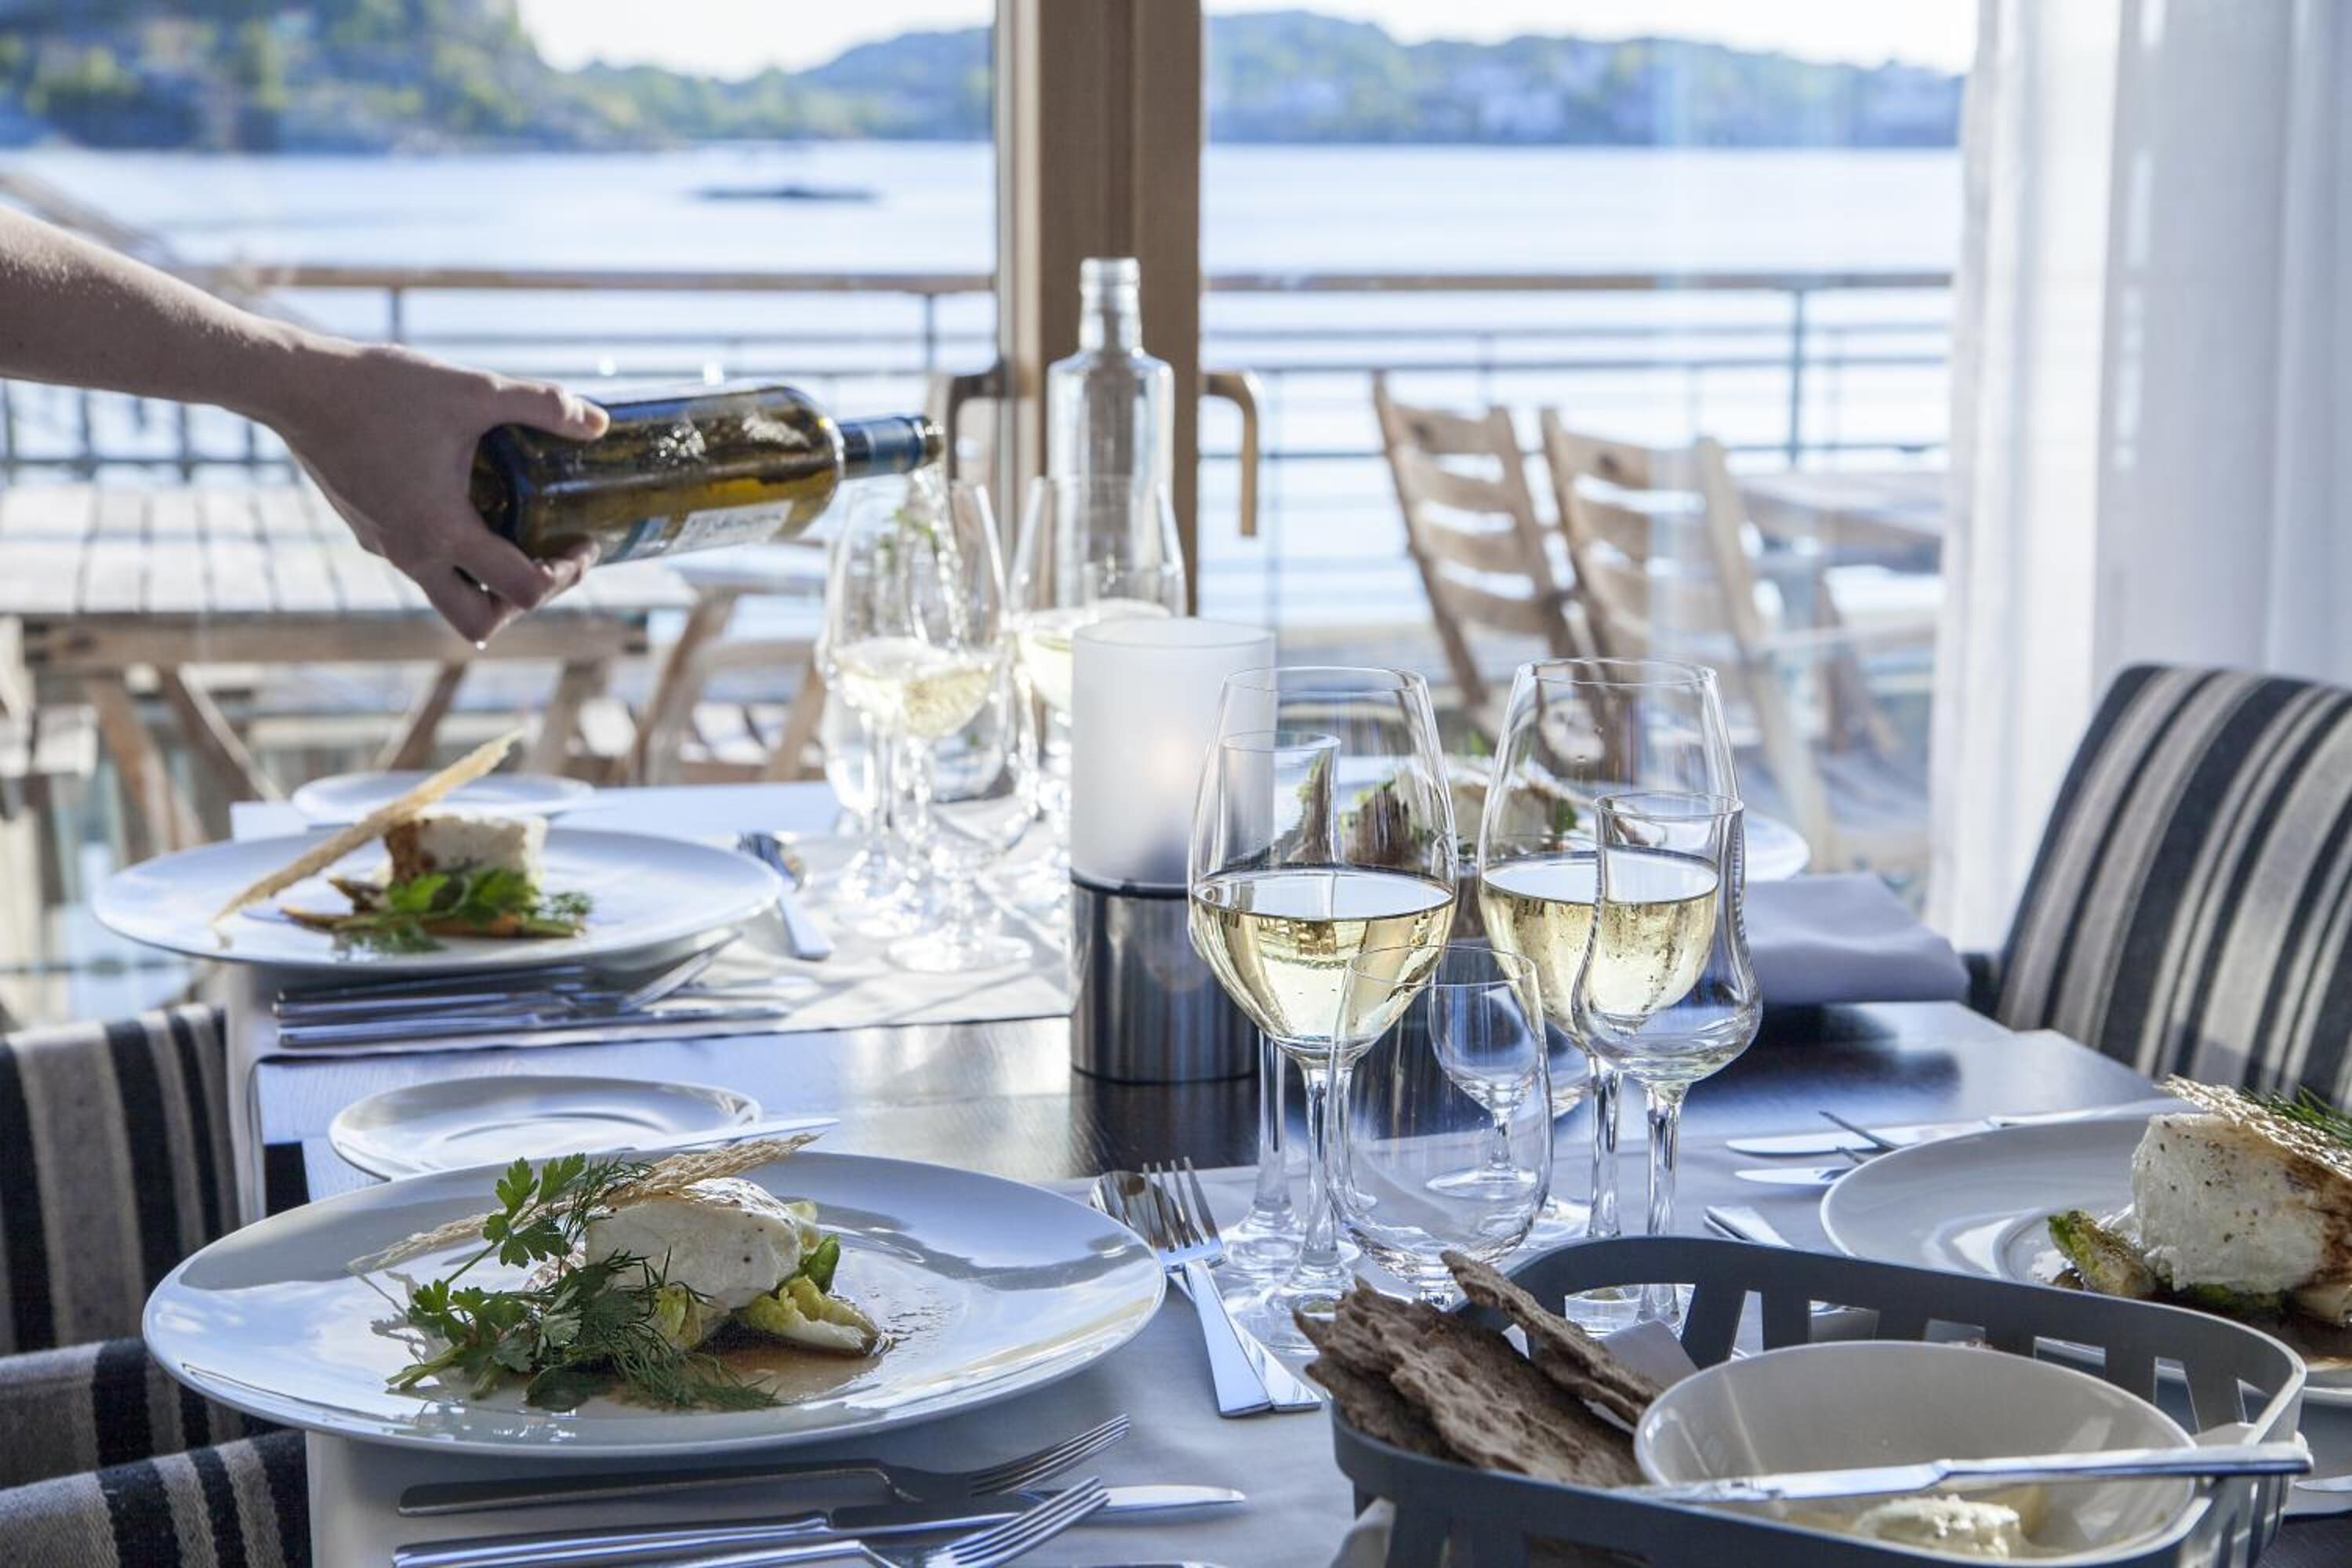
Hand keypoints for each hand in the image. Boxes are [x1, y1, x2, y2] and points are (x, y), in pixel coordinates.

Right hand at [266, 339, 609, 642]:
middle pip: (478, 621)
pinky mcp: (367, 529)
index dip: (564, 575)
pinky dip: (455, 553)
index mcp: (441, 534)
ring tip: (519, 533)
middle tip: (549, 559)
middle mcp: (411, 555)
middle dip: (521, 603)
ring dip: (487, 581)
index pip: (520, 592)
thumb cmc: (381, 389)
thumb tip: (600, 421)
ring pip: (446, 595)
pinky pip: (421, 562)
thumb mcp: (474, 390)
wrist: (294, 384)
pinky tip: (474, 502)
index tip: (582, 543)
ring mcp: (384, 546)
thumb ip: (542, 405)